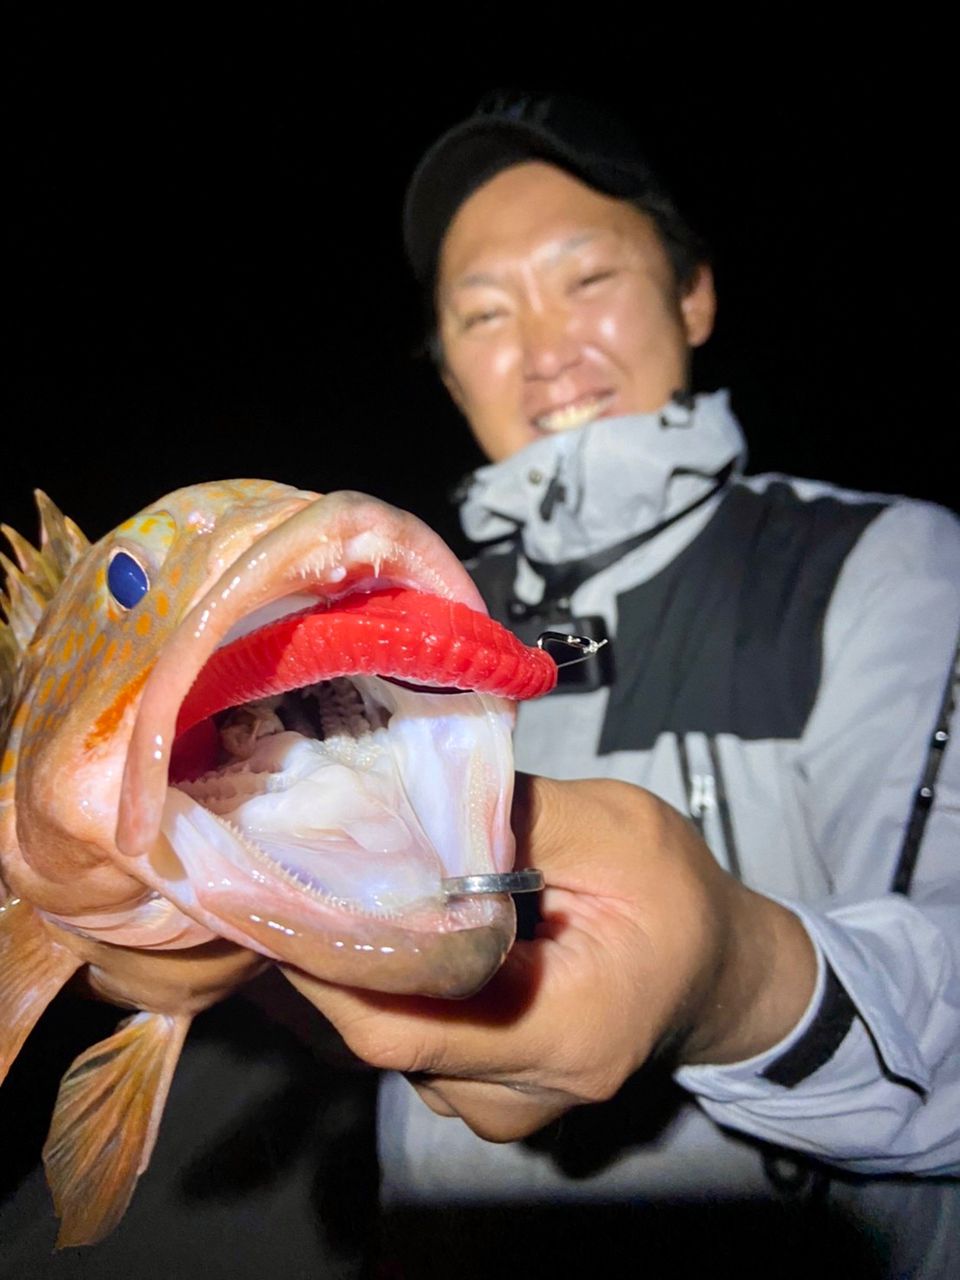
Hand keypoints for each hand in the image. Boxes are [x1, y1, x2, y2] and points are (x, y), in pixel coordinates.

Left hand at [290, 775, 815, 1141]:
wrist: (715, 971)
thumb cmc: (676, 898)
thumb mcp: (619, 828)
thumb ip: (513, 818)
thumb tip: (405, 796)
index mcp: (567, 1033)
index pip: (404, 1027)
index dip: (324, 967)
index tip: (266, 897)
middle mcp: (519, 1095)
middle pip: (382, 1035)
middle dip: (324, 952)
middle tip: (273, 867)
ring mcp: (495, 1106)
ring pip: (383, 1040)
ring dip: (346, 967)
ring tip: (314, 884)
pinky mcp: (478, 1090)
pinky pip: (402, 1041)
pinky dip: (374, 984)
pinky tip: (365, 924)